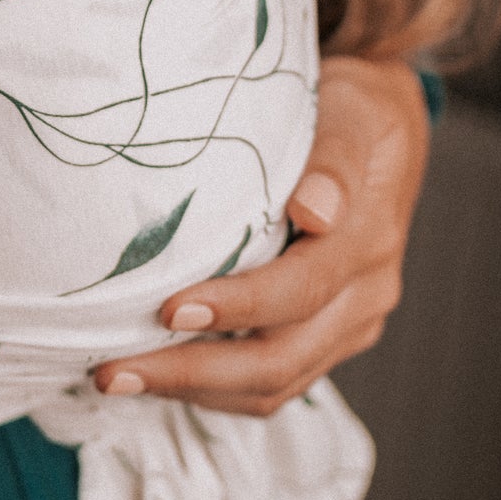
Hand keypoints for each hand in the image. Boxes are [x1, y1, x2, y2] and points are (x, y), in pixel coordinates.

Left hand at [93, 55, 430, 414]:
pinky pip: (274, 382)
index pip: (297, 292)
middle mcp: (364, 296)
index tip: (167, 309)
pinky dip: (215, 388)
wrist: (387, 125)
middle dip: (191, 372)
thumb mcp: (349, 115)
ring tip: (117, 377)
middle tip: (112, 369)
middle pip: (278, 360)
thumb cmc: (353, 110)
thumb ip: (332, 163)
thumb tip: (312, 212)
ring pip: (273, 384)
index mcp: (367, 243)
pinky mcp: (329, 336)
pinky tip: (159, 372)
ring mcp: (349, 323)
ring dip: (193, 390)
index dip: (233, 307)